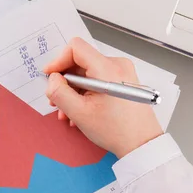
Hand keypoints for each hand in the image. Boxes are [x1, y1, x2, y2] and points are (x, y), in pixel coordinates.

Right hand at [44, 38, 162, 158]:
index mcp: (108, 69)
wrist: (141, 144)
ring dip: (74, 91)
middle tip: (56, 101)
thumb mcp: (79, 113)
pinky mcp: (123, 80)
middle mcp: (117, 65)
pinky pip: (97, 79)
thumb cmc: (117, 131)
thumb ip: (59, 93)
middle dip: (65, 82)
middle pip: (81, 62)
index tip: (50, 75)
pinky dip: (86, 92)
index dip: (58, 60)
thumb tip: (52, 79)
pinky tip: (81, 111)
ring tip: (68, 112)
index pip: (76, 48)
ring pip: (87, 73)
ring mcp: (122, 72)